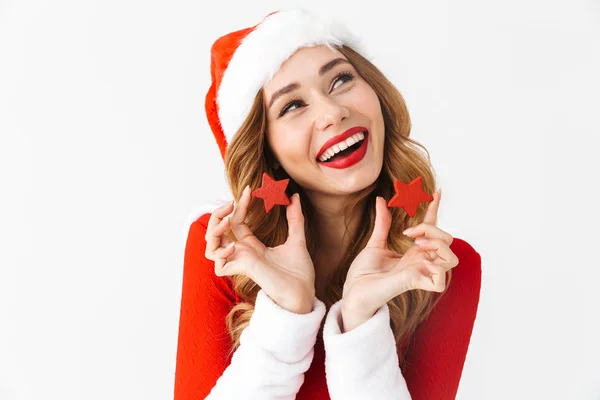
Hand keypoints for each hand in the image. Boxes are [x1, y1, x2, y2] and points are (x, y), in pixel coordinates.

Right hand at [204, 186, 315, 313]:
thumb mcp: (297, 239)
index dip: (239, 205)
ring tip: (227, 221)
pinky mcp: (242, 272)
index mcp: (253, 246)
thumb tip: (293, 197)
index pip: (236, 221)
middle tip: (231, 203)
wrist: (304, 291)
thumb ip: (295, 218)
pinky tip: (234, 246)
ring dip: (213, 231)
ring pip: (211, 246)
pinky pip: (218, 264)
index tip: (248, 190)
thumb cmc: (299, 272)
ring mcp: (240, 262)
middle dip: (218, 214)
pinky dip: (221, 253)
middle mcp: (243, 253)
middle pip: (216, 231)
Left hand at [341, 190, 457, 319]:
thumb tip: (380, 200)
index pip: (432, 229)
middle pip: (447, 241)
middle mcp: (420, 262)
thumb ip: (383, 223)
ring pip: (451, 258)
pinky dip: (437, 269)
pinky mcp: (415, 285)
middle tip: (410, 233)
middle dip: (433, 230)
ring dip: (438, 245)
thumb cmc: (364, 273)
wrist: (353, 290)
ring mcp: (420, 273)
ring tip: (417, 244)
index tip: (437, 192)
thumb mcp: (374, 243)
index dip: (435, 210)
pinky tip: (423, 263)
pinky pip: (441, 281)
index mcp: (413, 252)